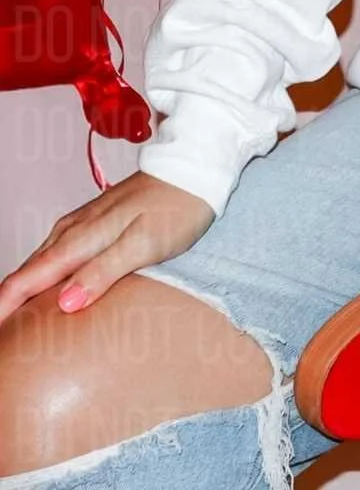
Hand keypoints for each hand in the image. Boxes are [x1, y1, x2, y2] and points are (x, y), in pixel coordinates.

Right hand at [0, 170, 214, 326]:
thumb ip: (103, 271)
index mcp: (79, 239)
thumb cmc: (177, 206)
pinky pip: (59, 254)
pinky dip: (47, 276)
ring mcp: (83, 224)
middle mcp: (72, 230)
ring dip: (25, 291)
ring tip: (16, 322)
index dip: (3, 309)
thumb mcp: (144, 243)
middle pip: (28, 273)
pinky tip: (52, 291)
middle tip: (5, 338)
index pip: (27, 279)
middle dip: (8, 304)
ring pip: (42, 263)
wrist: (195, 167)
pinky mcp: (97, 222)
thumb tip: (64, 303)